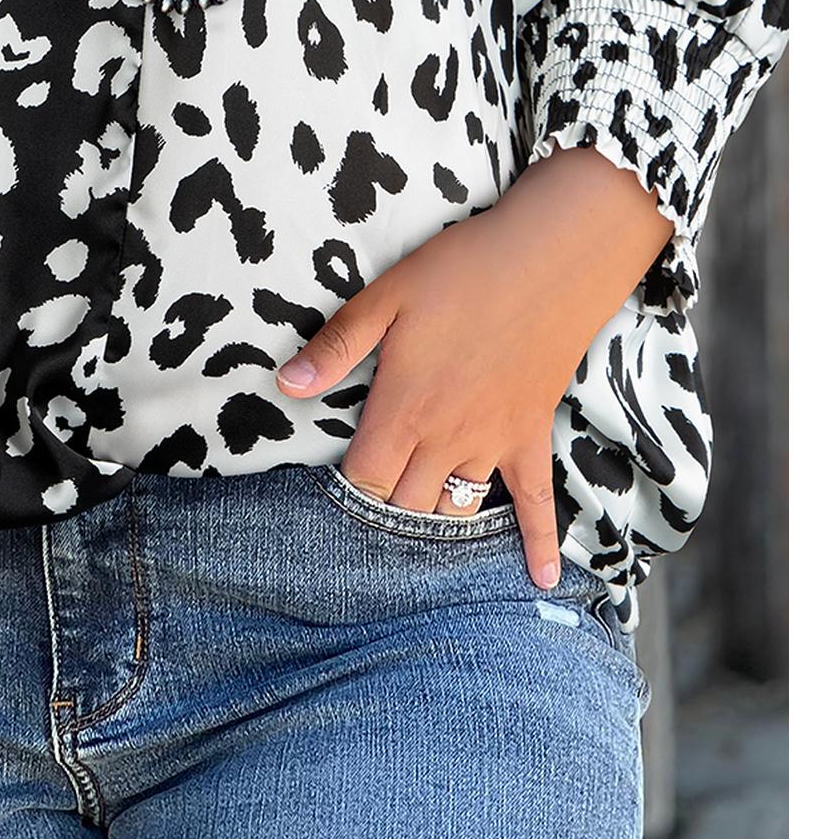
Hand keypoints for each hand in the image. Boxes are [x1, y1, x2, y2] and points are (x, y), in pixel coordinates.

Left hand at [275, 146, 675, 590]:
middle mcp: (448, 438)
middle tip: (369, 519)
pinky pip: (537, 502)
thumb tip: (284, 385)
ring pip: (457, 509)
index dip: (347, 491)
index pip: (366, 480)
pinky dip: (537, 544)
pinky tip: (538, 581)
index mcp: (404, 408)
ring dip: (435, 522)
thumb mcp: (387, 296)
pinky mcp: (533, 435)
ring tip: (415, 542)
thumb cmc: (463, 269)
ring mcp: (494, 442)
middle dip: (385, 511)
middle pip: (406, 504)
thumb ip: (336, 347)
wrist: (553, 257)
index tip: (331, 494)